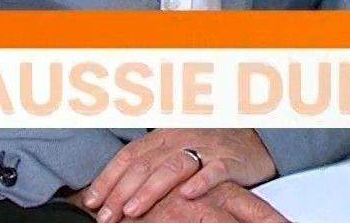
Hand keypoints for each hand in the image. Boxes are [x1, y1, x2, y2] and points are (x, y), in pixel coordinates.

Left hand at [79, 129, 276, 222]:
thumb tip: (116, 191)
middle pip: (146, 164)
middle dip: (122, 191)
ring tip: (133, 210)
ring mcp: (207, 147)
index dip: (109, 177)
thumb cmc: (212, 146)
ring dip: (150, 190)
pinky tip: (186, 196)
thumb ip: (151, 163)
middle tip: (107, 215)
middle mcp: (182, 137)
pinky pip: (214, 171)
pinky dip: (201, 182)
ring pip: (173, 167)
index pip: (130, 155)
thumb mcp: (178, 147)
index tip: (91, 201)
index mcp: (165, 134)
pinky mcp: (231, 160)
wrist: (257, 136)